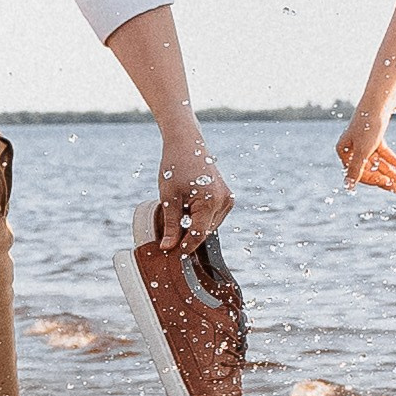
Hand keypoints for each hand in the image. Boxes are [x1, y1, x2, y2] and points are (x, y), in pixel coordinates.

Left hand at [154, 134, 232, 252]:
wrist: (187, 143)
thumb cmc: (176, 165)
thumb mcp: (169, 197)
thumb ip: (170, 224)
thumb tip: (168, 247)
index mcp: (211, 201)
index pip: (198, 235)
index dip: (185, 246)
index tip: (171, 253)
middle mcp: (224, 202)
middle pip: (204, 232)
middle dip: (187, 235)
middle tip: (169, 232)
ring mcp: (227, 199)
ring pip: (209, 226)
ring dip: (193, 226)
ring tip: (179, 210)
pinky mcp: (226, 197)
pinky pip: (212, 217)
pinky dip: (199, 218)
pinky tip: (187, 207)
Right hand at [336, 103, 395, 192]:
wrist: (378, 102)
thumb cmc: (368, 125)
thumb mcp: (363, 150)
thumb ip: (356, 170)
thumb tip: (348, 187)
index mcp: (344, 151)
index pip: (358, 173)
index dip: (373, 180)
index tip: (388, 184)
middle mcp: (351, 148)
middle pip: (369, 169)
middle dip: (385, 179)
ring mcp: (362, 143)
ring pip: (377, 162)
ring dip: (390, 171)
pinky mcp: (373, 137)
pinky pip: (381, 153)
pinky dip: (391, 159)